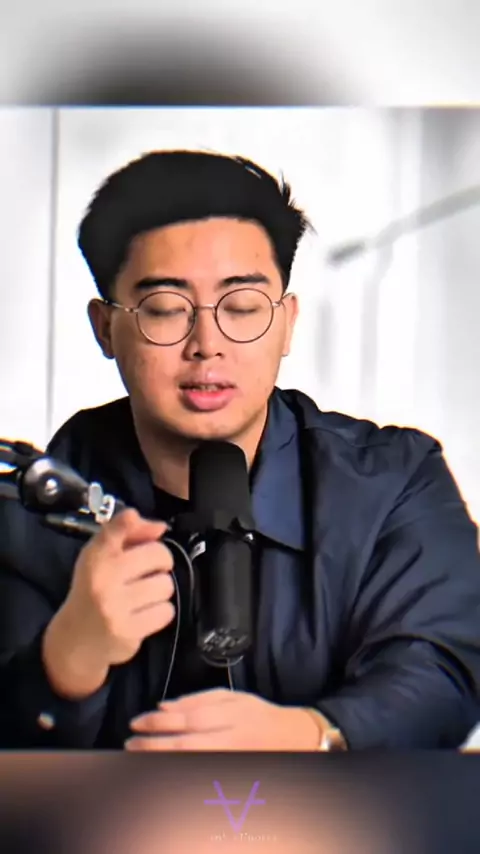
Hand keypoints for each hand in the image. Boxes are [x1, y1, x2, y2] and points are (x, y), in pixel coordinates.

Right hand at [42, 509, 175, 697]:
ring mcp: (115, 607)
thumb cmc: (94, 590)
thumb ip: (129, 534)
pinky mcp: (127, 631)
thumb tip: (160, 527)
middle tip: (149, 571)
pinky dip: (160, 612)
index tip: (137, 519)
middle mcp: (103, 579)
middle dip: (161, 562)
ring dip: (160, 590)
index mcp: (95, 558)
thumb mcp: (101, 557)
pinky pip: (165, 612)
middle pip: (158, 556)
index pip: (115, 531)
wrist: (75, 639)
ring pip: (165, 585)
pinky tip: (144, 613)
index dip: (130, 523)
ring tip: (144, 595)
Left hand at [125, 689, 320, 750]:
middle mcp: (231, 738)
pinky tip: (161, 763)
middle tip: (130, 742)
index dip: (161, 721)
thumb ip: (198, 699)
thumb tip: (164, 705)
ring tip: (138, 753)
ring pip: (190, 759)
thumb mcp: (232, 697)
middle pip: (186, 742)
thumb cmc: (258, 713)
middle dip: (154, 743)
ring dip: (161, 756)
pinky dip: (177, 765)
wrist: (291, 739)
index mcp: (231, 714)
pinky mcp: (229, 771)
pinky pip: (199, 769)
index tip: (137, 722)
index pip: (190, 718)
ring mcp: (230, 758)